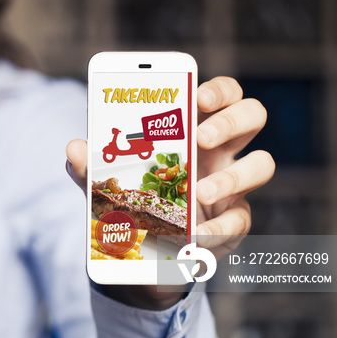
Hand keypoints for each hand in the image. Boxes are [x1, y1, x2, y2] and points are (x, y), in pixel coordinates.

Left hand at [66, 76, 274, 308]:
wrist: (144, 248)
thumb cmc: (132, 197)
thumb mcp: (108, 180)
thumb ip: (92, 165)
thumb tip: (74, 147)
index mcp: (193, 128)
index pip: (221, 94)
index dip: (218, 89)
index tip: (198, 95)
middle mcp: (220, 151)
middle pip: (251, 116)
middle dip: (230, 121)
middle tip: (200, 138)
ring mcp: (233, 184)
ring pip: (262, 165)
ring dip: (232, 177)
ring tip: (198, 192)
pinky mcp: (234, 221)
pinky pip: (241, 219)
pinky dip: (219, 229)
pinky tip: (196, 236)